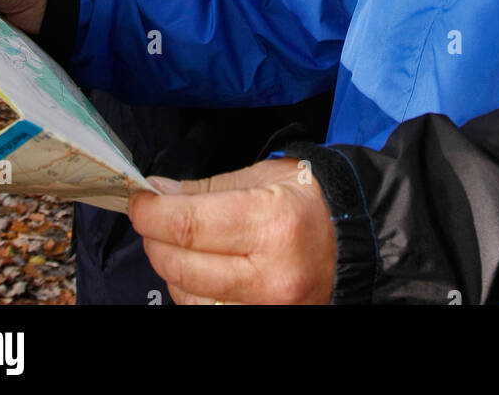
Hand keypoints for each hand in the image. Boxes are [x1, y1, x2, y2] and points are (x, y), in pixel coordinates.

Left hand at [127, 157, 335, 304]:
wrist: (361, 240)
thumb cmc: (311, 198)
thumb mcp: (263, 177)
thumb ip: (207, 189)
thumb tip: (157, 193)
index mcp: (271, 222)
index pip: (187, 225)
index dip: (151, 213)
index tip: (138, 199)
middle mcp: (269, 274)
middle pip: (181, 266)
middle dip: (154, 238)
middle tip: (152, 217)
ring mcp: (267, 307)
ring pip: (187, 297)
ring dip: (170, 268)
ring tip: (177, 242)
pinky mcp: (264, 320)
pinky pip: (208, 311)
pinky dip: (191, 291)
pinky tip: (197, 269)